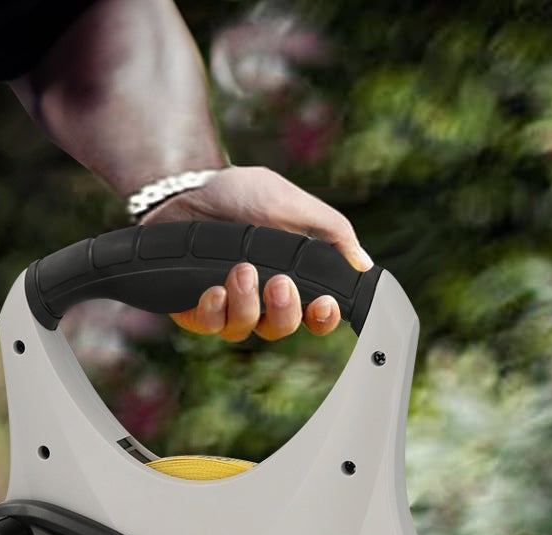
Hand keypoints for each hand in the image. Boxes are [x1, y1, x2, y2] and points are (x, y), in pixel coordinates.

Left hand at [142, 165, 371, 342]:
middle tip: (280, 283)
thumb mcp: (292, 204)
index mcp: (292, 279)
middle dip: (285, 310)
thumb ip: (330, 233)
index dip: (324, 319)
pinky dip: (215, 308)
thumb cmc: (242, 195)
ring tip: (242, 270)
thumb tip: (363, 265)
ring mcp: (229, 308)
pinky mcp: (198, 311)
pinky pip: (211, 325)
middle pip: (283, 328)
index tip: (324, 304)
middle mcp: (262, 300)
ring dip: (247, 302)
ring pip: (246, 328)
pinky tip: (214, 289)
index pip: (315, 315)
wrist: (188, 188)